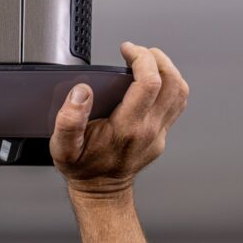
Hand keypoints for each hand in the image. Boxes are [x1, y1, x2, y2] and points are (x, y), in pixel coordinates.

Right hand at [50, 42, 188, 197]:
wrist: (101, 191)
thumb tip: (81, 92)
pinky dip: (170, 84)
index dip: (140, 58)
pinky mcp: (162, 133)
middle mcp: (148, 129)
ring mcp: (159, 132)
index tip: (127, 50)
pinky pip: (177, 102)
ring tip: (147, 61)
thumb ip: (68, 120)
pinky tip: (153, 80)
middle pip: (171, 81)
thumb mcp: (63, 148)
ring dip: (167, 69)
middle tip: (137, 53)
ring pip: (179, 90)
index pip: (149, 82)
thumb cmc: (83, 168)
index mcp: (127, 128)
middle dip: (156, 58)